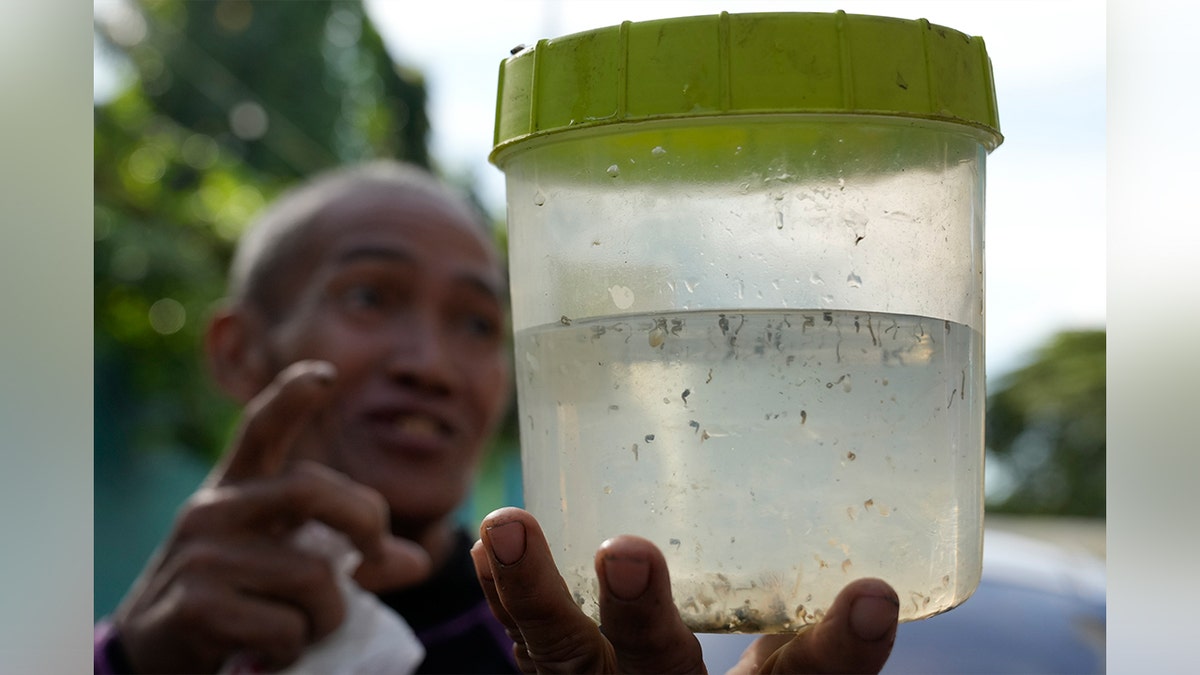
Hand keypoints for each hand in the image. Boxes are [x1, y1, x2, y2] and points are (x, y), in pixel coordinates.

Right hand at [113, 361, 430, 673]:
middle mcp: (214, 509)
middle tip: (375, 558)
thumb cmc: (233, 605)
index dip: (291, 398)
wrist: (151, 660)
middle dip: (364, 520)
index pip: (261, 429)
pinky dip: (293, 649)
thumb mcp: (286, 570)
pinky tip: (265, 651)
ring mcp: (201, 554)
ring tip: (297, 630)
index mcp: (236, 490)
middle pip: (310, 488)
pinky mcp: (195, 605)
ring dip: (326, 617)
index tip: (323, 376)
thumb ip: (349, 560)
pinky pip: (286, 627)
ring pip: (313, 577)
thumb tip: (418, 560)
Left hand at [472, 507, 897, 673]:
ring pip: (563, 658)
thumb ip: (800, 602)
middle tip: (626, 550)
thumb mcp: (779, 659)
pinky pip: (523, 646)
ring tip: (506, 525)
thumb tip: (875, 490)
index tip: (872, 596)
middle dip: (640, 614)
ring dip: (534, 591)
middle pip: (660, 668)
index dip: (842, 648)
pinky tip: (484, 545)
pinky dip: (501, 597)